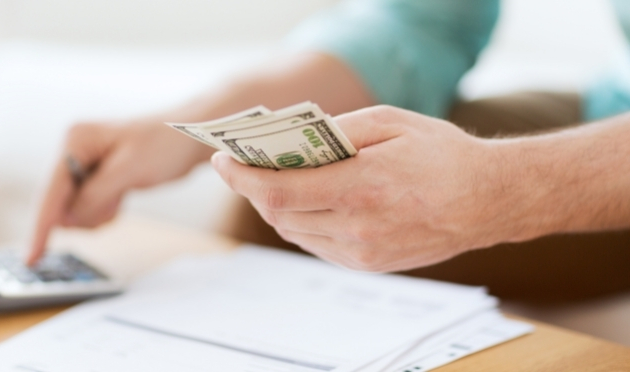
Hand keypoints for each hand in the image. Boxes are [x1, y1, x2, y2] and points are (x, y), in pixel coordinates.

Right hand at [27, 119, 211, 264]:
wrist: (191, 137)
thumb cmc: (165, 144)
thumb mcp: (129, 170)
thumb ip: (95, 195)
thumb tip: (67, 219)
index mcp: (75, 140)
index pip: (50, 191)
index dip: (41, 227)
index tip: (31, 258)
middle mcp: (73, 151)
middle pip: (60, 204)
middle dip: (87, 213)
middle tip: (116, 200)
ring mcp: (84, 165)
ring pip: (75, 210)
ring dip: (98, 212)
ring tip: (123, 193)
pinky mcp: (96, 178)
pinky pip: (89, 208)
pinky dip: (105, 210)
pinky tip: (122, 196)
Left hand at [212, 105, 518, 271]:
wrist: (487, 201)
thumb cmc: (442, 155)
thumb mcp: (389, 123)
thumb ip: (336, 132)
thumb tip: (293, 143)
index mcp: (361, 187)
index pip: (278, 191)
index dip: (242, 177)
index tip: (223, 161)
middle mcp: (357, 227)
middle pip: (279, 214)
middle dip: (254, 188)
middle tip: (244, 166)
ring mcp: (362, 252)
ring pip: (295, 232)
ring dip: (276, 207)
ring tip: (273, 181)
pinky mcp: (368, 265)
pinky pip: (317, 244)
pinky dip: (302, 222)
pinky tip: (308, 202)